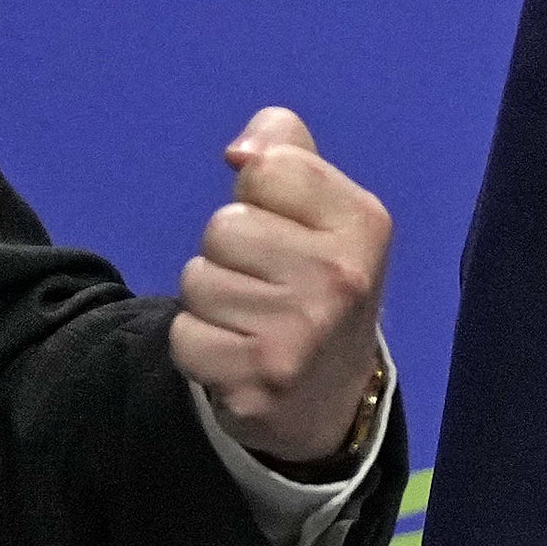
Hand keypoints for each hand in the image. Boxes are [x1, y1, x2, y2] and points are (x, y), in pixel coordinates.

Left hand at [169, 107, 392, 467]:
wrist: (331, 395)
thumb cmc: (317, 278)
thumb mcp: (322, 206)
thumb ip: (284, 150)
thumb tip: (238, 152)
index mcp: (363, 224)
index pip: (267, 166)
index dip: (258, 191)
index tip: (285, 226)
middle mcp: (339, 280)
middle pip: (223, 226)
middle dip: (229, 251)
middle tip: (265, 283)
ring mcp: (299, 338)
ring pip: (196, 280)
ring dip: (210, 299)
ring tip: (250, 319)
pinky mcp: (256, 383)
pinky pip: (183, 335)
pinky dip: (198, 344)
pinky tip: (236, 353)